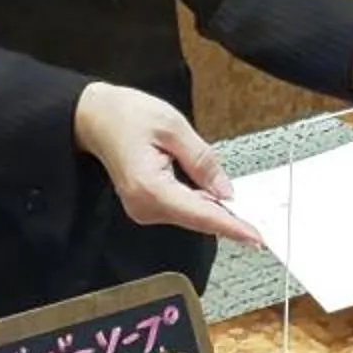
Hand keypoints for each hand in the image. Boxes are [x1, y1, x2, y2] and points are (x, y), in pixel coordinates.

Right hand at [73, 83, 262, 247]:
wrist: (95, 117)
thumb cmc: (127, 115)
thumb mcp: (173, 126)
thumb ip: (202, 160)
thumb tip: (226, 190)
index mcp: (150, 187)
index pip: (200, 214)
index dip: (231, 226)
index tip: (254, 237)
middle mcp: (144, 206)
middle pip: (197, 219)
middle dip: (227, 218)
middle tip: (258, 222)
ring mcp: (143, 210)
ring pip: (191, 216)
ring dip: (214, 209)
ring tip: (233, 203)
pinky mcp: (146, 206)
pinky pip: (181, 210)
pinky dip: (200, 204)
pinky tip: (212, 195)